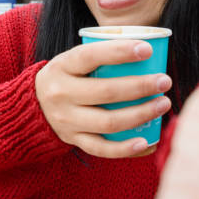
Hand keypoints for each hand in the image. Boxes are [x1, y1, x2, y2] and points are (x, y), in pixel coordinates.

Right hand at [35, 39, 171, 157]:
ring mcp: (66, 120)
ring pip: (108, 122)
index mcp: (63, 66)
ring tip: (163, 105)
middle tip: (165, 81)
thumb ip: (100, 56)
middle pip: (106, 92)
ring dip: (141, 114)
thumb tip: (148, 51)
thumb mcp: (72, 60)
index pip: (90, 56)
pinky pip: (102, 148)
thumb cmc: (67, 76)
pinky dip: (126, 148)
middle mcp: (61, 93)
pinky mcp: (73, 140)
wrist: (33, 105)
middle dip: (141, 87)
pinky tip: (147, 142)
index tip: (148, 50)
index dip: (120, 52)